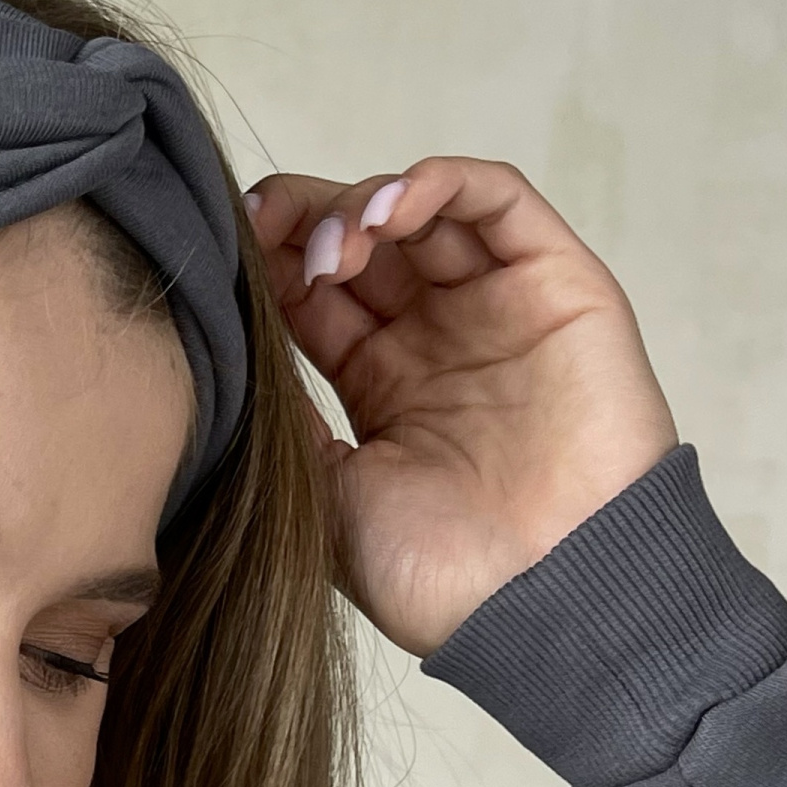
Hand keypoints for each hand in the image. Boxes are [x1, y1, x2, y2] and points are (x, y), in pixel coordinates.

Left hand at [242, 158, 678, 656]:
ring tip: (333, 245)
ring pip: (424, 212)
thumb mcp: (324, 498)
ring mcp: (499, 308)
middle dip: (306, 222)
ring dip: (363, 204)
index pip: (317, 294)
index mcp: (383, 385)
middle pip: (364, 242)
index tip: (227, 255)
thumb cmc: (437, 577)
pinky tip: (386, 213)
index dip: (270, 262)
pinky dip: (439, 183)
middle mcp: (439, 338)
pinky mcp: (559, 286)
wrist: (543, 603)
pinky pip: (499, 202)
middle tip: (266, 231)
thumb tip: (230, 357)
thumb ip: (284, 421)